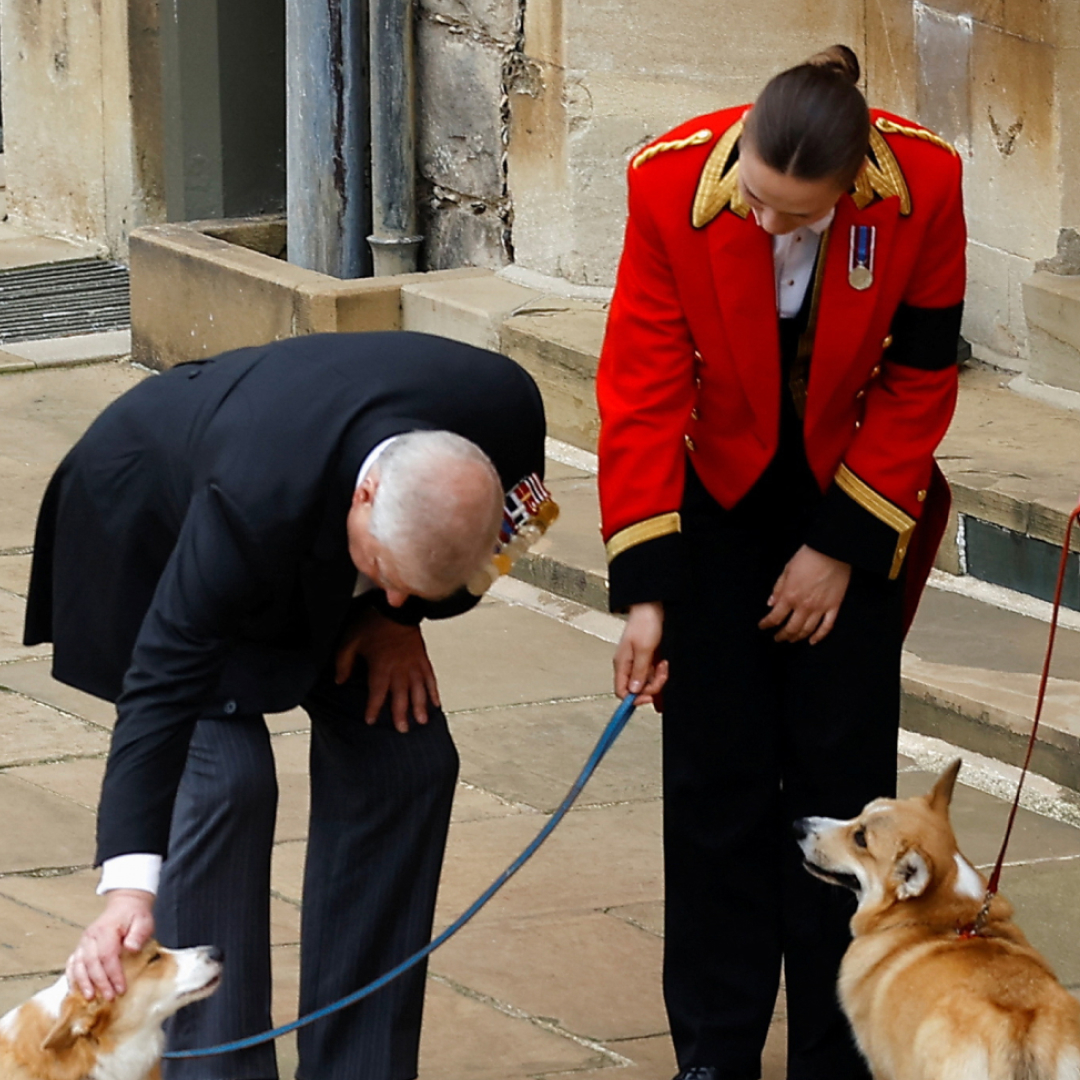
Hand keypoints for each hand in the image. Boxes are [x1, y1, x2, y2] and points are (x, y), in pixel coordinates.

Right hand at [67, 889, 154, 999]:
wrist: (125, 904)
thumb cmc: (135, 915)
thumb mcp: (144, 921)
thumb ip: (138, 934)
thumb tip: (131, 948)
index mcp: (106, 930)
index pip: (107, 956)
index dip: (113, 974)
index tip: (121, 989)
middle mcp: (90, 936)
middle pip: (91, 963)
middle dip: (100, 983)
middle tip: (109, 997)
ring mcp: (83, 941)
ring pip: (78, 965)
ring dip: (83, 983)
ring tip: (90, 998)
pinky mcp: (80, 946)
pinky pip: (72, 962)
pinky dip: (72, 976)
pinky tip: (75, 988)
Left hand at [336, 608, 439, 731]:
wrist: (395, 607)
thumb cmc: (372, 623)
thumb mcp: (350, 640)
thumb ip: (344, 662)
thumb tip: (340, 680)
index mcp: (381, 665)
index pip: (377, 691)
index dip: (373, 707)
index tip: (370, 720)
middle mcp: (399, 667)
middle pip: (401, 694)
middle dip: (400, 713)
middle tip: (402, 730)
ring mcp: (413, 663)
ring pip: (418, 688)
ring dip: (420, 706)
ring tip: (421, 721)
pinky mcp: (422, 657)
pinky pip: (430, 676)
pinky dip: (433, 690)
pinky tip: (436, 703)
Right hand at [613, 602, 668, 705]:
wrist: (653, 606)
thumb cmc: (644, 622)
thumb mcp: (643, 649)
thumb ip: (639, 671)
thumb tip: (634, 690)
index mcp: (622, 664)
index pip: (621, 691)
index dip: (635, 698)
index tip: (649, 697)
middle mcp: (628, 665)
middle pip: (637, 689)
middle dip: (652, 685)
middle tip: (661, 674)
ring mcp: (638, 662)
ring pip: (647, 682)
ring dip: (659, 677)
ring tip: (664, 665)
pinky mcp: (647, 658)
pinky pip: (653, 674)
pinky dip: (660, 673)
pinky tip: (664, 665)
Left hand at [758, 545, 851, 643]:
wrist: (832, 551)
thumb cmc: (808, 557)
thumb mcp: (787, 570)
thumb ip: (778, 588)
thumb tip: (771, 604)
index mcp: (790, 596)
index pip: (775, 617)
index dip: (767, 624)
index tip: (762, 626)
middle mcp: (804, 606)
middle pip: (791, 628)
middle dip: (782, 635)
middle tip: (777, 638)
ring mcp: (820, 608)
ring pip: (807, 630)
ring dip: (797, 637)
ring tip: (791, 639)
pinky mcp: (834, 607)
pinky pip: (826, 627)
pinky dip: (819, 636)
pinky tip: (812, 641)